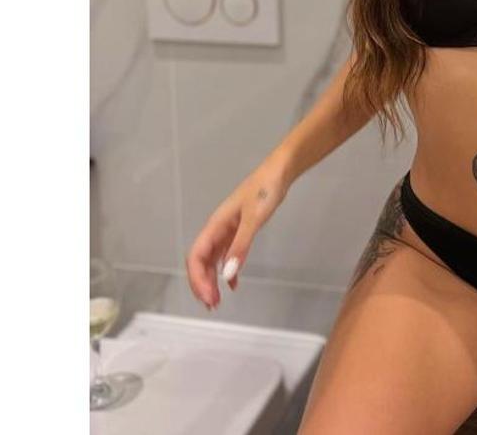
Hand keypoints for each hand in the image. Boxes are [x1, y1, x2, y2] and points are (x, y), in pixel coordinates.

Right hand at [185, 159, 289, 309]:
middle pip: (200, 260)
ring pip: (212, 259)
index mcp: (215, 225)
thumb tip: (227, 275)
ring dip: (212, 280)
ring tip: (217, 300)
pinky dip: (227, 270)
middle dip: (202, 284)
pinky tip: (233, 283)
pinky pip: (227, 254)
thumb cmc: (265, 190)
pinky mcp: (239, 229)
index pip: (196, 256)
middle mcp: (217, 228)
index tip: (208, 297)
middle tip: (212, 305)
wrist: (280, 172)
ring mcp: (228, 229)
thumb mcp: (254, 219)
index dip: (197, 279)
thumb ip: (240, 246)